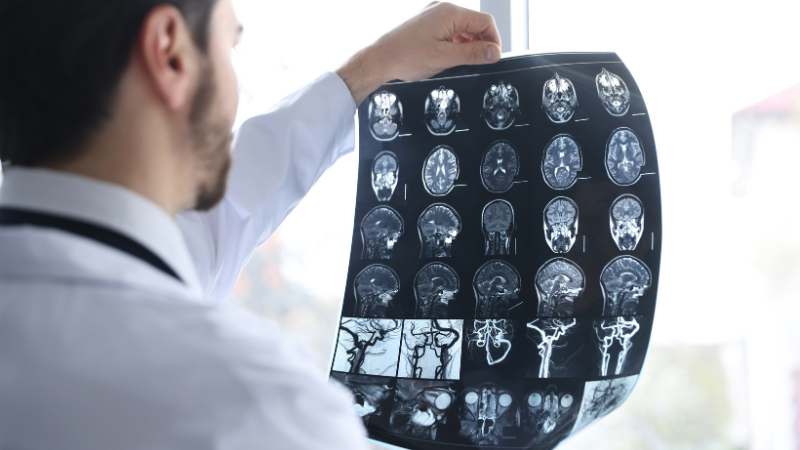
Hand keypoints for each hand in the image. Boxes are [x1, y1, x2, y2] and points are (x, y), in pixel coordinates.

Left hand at [337, 2, 500, 105]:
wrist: (379, 58)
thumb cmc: (404, 56)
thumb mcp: (444, 58)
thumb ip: (473, 54)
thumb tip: (494, 52)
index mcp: (449, 12)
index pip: (485, 22)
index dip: (493, 41)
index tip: (492, 58)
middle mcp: (441, 8)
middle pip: (475, 23)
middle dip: (480, 43)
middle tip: (478, 62)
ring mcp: (432, 13)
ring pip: (462, 27)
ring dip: (467, 44)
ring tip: (459, 61)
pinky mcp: (426, 21)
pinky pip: (449, 29)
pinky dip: (454, 42)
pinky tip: (448, 56)